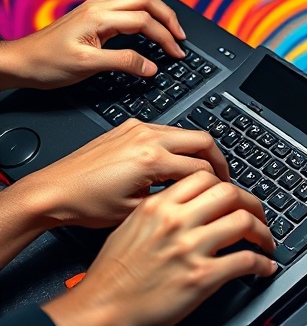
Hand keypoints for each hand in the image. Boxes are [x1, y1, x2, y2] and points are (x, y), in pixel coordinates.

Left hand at [0, 0, 185, 89]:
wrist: (21, 61)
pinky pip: (126, 3)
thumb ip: (123, 62)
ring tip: (170, 28)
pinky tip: (148, 24)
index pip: (144, 20)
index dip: (165, 37)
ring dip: (157, 10)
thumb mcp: (87, 66)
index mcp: (98, 16)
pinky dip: (144, 11)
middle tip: (180, 37)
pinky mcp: (93, 14)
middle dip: (168, 17)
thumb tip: (151, 66)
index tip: (176, 53)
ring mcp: (95, 8)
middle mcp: (98, 6)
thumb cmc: (47, 63)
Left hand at [16, 119, 228, 228]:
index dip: (218, 183)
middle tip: (223, 178)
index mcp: (152, 159)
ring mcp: (137, 128)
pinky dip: (178, 144)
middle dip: (218, 160)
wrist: (53, 191)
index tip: (222, 193)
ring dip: (199, 150)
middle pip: (203, 140)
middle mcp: (147, 137)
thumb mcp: (137, 209)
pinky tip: (176, 160)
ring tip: (202, 171)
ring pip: (186, 132)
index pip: (202, 168)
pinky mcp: (128, 126)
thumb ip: (172, 198)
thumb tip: (195, 197)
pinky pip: (166, 129)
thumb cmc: (86, 204)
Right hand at [42, 171, 276, 325]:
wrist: (99, 309)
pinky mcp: (201, 276)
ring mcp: (190, 248)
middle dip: (253, 204)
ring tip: (266, 240)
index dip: (228, 185)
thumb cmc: (111, 275)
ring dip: (263, 232)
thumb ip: (161, 211)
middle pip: (230, 194)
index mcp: (158, 206)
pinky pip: (246, 261)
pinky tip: (263, 267)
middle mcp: (176, 221)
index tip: (235, 196)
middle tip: (259, 215)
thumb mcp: (131, 227)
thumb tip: (189, 206)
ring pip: (244, 221)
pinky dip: (262, 264)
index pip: (206, 178)